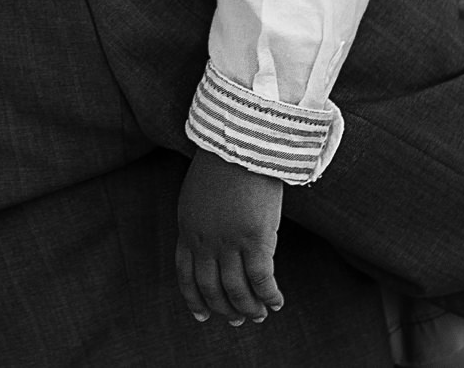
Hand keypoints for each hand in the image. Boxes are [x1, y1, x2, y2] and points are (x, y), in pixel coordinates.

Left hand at [175, 147, 285, 325]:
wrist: (239, 142)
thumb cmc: (222, 164)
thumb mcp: (197, 197)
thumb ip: (200, 223)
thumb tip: (211, 245)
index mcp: (187, 229)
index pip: (186, 275)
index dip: (194, 300)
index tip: (202, 316)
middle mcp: (205, 241)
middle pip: (211, 287)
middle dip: (224, 309)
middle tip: (238, 321)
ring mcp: (229, 242)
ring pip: (237, 289)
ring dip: (249, 308)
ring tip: (259, 315)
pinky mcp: (255, 238)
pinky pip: (262, 279)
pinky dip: (269, 295)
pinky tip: (277, 302)